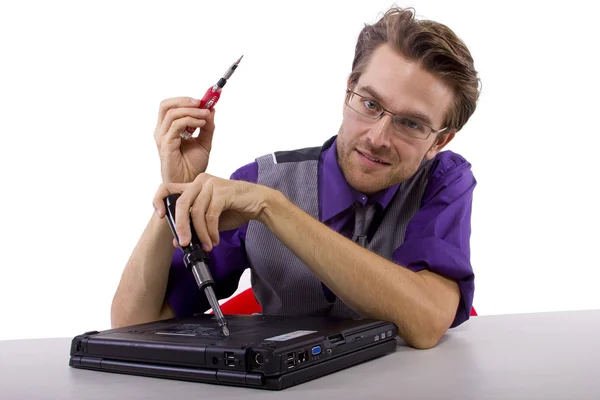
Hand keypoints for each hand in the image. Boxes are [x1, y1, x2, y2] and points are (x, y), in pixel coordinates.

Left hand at [152, 173, 274, 250]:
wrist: (259, 203)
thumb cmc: (235, 208)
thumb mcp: (210, 220)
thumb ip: (194, 226)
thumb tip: (176, 241)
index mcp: (194, 185)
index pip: (168, 187)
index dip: (159, 201)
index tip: (161, 217)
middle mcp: (200, 181)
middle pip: (181, 204)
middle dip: (181, 227)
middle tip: (184, 244)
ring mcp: (211, 185)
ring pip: (196, 212)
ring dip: (200, 233)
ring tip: (206, 245)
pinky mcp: (222, 192)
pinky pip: (210, 215)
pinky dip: (211, 231)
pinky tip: (214, 240)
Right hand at [154, 97, 216, 183]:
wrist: (190, 183)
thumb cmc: (193, 165)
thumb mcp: (204, 142)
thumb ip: (207, 126)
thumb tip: (211, 109)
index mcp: (168, 128)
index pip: (171, 106)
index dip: (185, 100)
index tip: (204, 100)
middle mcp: (162, 131)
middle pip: (166, 105)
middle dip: (184, 100)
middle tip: (201, 102)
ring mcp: (162, 137)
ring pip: (172, 113)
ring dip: (191, 111)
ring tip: (206, 115)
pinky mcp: (166, 145)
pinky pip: (176, 125)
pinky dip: (190, 120)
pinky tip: (202, 124)